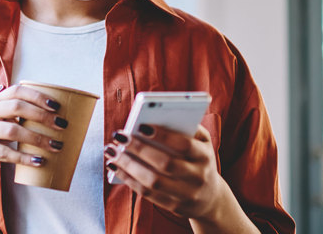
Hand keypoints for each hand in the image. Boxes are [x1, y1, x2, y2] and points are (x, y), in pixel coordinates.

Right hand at [0, 85, 67, 169]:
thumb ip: (14, 112)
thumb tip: (50, 117)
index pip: (17, 91)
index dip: (38, 96)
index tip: (57, 106)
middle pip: (17, 108)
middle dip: (42, 116)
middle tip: (62, 126)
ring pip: (12, 130)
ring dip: (37, 139)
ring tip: (55, 146)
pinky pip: (3, 152)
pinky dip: (23, 157)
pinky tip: (38, 161)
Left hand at [104, 125, 222, 220]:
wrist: (210, 197)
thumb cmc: (198, 159)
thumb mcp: (202, 143)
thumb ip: (187, 128)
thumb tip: (158, 115)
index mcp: (204, 156)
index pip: (184, 145)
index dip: (163, 136)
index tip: (141, 126)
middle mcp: (198, 177)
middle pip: (165, 164)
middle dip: (139, 149)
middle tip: (120, 136)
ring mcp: (186, 194)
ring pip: (153, 181)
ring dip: (128, 165)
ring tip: (111, 151)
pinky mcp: (173, 206)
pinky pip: (147, 193)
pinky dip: (128, 179)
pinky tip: (115, 166)